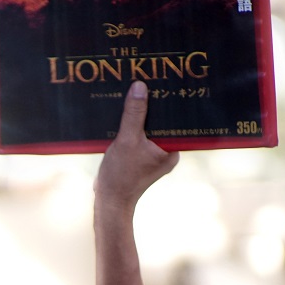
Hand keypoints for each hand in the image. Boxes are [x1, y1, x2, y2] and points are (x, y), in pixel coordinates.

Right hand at [95, 81, 178, 212]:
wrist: (110, 202)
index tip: (164, 82)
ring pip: (148, 129)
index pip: (174, 118)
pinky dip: (131, 128)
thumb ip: (134, 113)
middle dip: (151, 106)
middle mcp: (167, 151)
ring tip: (131, 97)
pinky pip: (139, 137)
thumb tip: (140, 87)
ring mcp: (154, 156)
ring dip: (139, 117)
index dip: (168, 100)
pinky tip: (121, 117)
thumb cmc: (120, 175)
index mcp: (172, 148)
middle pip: (161, 122)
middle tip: (145, 84)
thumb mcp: (126, 140)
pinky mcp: (141, 158)